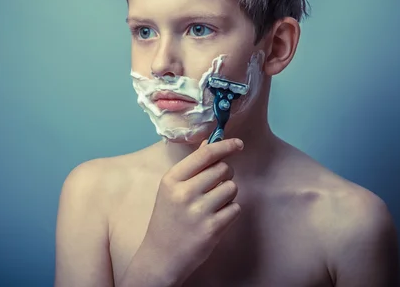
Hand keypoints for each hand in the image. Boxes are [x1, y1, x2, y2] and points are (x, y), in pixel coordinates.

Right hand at [140, 138, 243, 283]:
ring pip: (232, 188)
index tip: (238, 144)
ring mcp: (199, 211)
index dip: (225, 146)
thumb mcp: (171, 189)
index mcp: (172, 179)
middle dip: (225, 174)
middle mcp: (185, 193)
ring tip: (213, 204)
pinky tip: (215, 218)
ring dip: (228, 194)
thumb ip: (192, 166)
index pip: (206, 154)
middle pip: (223, 169)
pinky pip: (235, 208)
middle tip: (216, 185)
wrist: (161, 257)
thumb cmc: (167, 219)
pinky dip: (230, 211)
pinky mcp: (213, 228)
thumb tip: (210, 142)